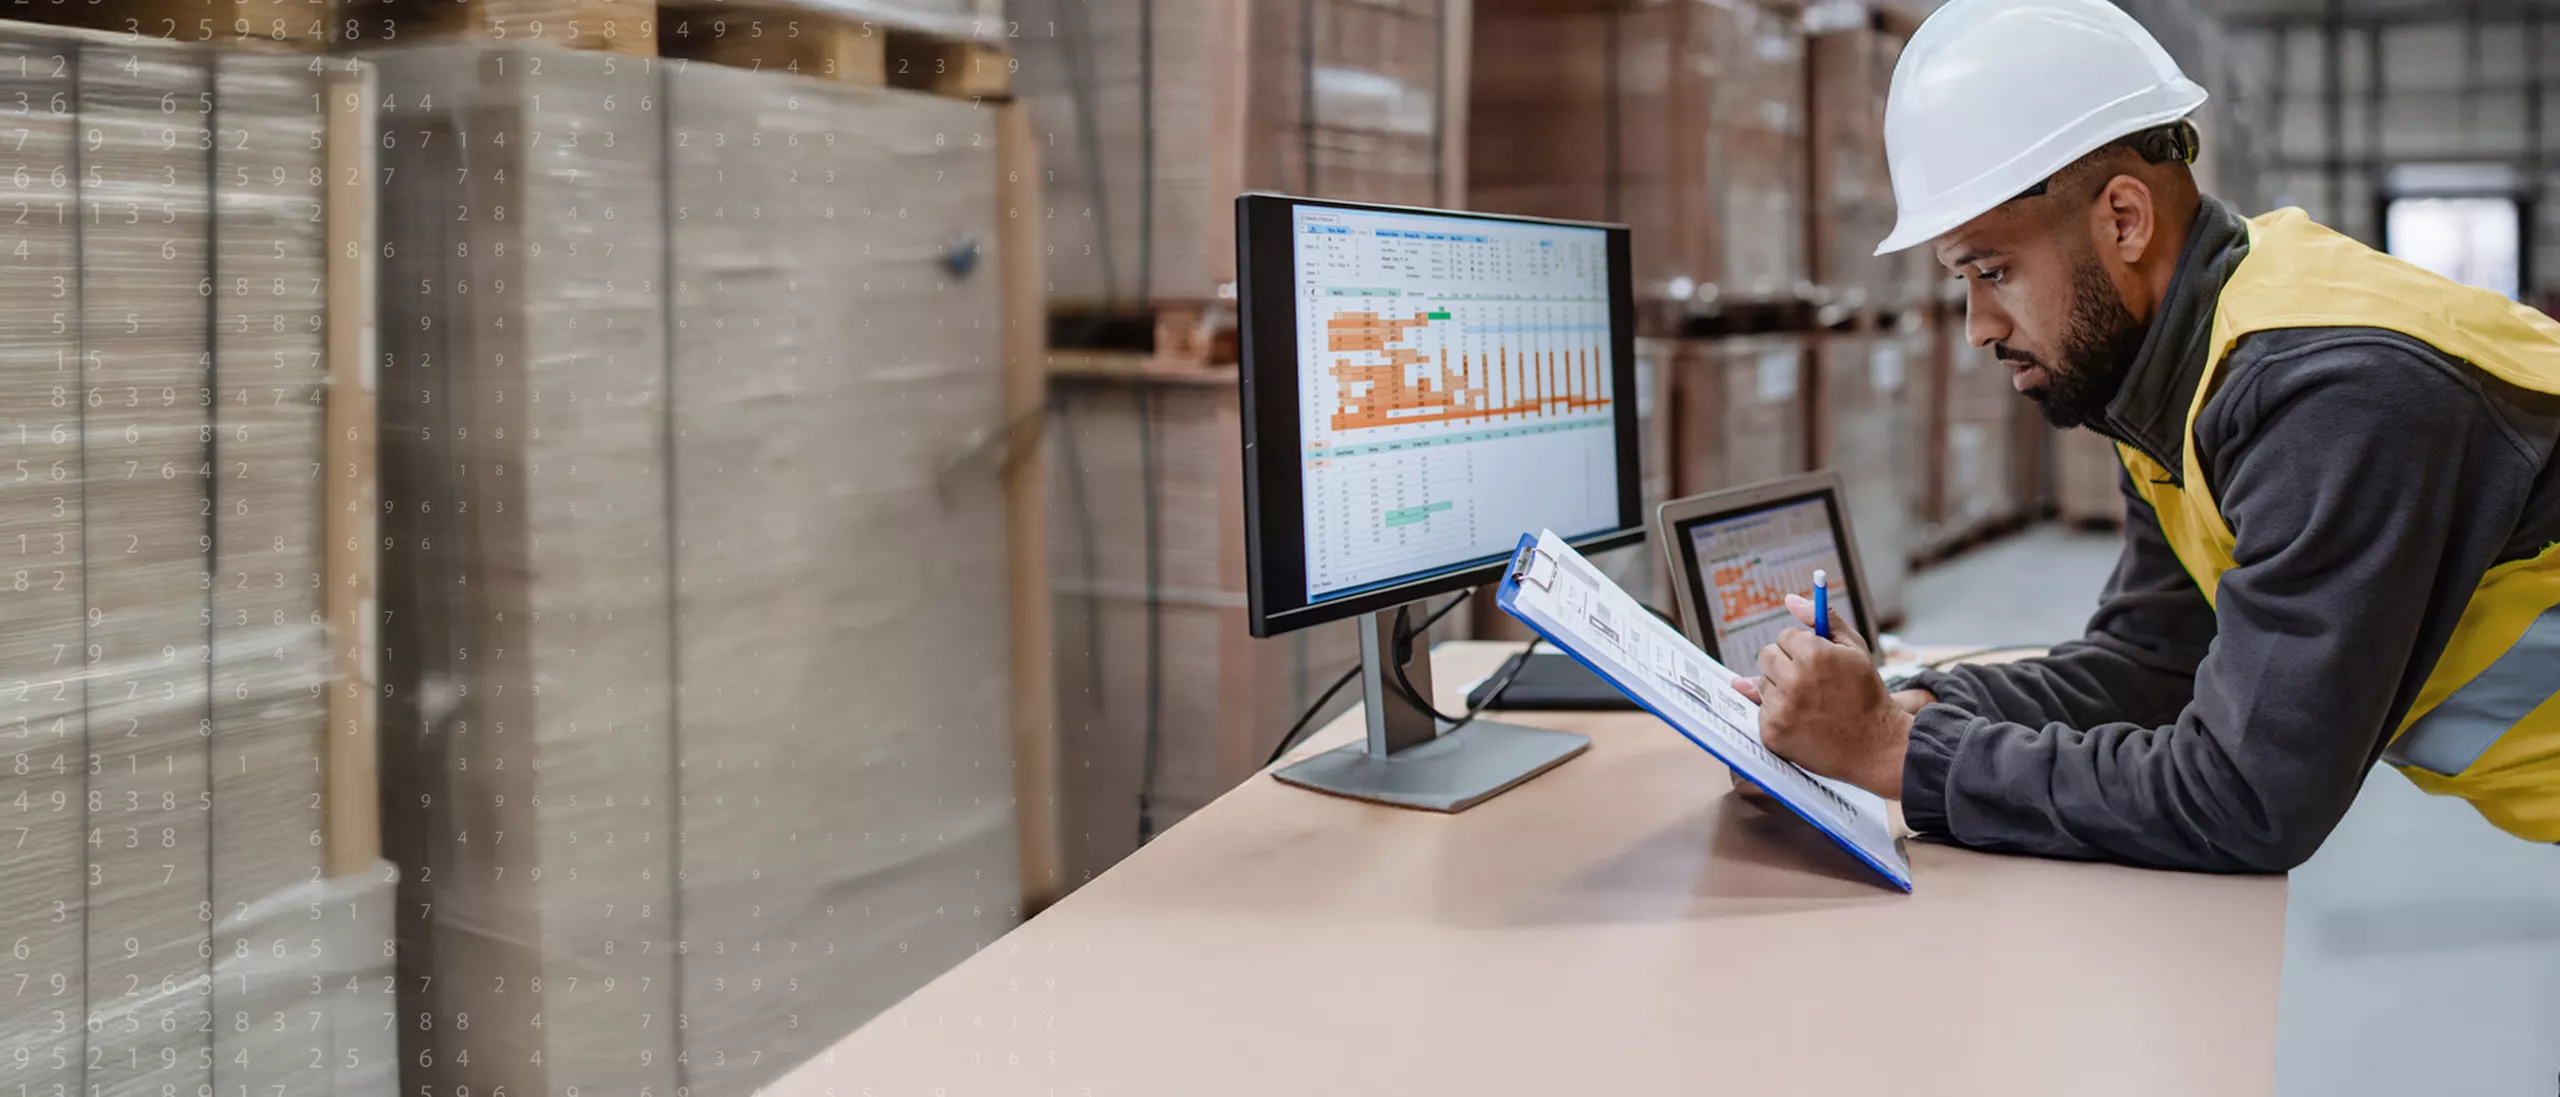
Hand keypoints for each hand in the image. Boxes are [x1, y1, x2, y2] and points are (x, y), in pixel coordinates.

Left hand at [1721, 592, 1911, 799]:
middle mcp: (1793, 681)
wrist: (1875, 746)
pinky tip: (1803, 721)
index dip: (1803, 648)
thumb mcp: (1854, 649)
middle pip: (1766, 656)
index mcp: (1814, 655)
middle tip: (1812, 681)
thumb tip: (1789, 599)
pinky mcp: (1772, 732)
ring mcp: (1781, 709)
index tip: (1819, 662)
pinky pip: (1761, 710)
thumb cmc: (1865, 693)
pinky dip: (1778, 713)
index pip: (1785, 636)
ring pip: (1761, 683)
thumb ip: (1822, 619)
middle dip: (1785, 664)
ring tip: (1811, 703)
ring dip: (1780, 689)